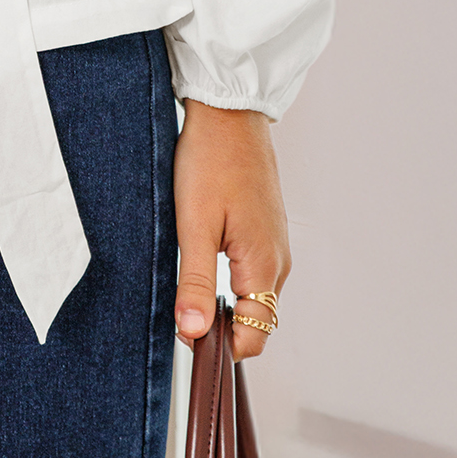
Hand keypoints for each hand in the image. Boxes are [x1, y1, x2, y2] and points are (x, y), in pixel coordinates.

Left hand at [173, 100, 289, 360]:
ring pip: (252, 293)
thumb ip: (195, 283)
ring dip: (222, 299)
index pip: (253, 337)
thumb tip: (192, 334)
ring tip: (185, 279)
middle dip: (218, 324)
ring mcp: (275, 243)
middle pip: (254, 318)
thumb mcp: (193, 225)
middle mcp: (278, 260)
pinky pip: (251, 269)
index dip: (217, 346)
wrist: (228, 111)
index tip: (183, 334)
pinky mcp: (266, 229)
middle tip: (178, 306)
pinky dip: (228, 276)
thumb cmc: (211, 160)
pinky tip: (201, 256)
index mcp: (265, 266)